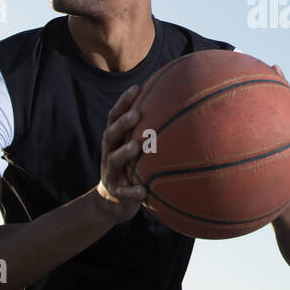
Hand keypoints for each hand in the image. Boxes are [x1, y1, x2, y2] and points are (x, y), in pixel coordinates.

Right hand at [96, 84, 147, 224]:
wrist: (113, 201)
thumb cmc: (131, 167)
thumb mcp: (135, 148)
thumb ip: (149, 132)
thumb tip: (181, 111)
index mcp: (114, 140)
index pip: (114, 117)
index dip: (123, 102)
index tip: (137, 88)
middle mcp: (109, 152)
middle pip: (110, 134)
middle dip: (122, 124)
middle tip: (137, 114)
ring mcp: (110, 172)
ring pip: (113, 160)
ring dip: (124, 153)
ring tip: (136, 146)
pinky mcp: (116, 191)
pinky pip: (123, 192)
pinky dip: (132, 191)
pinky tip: (143, 191)